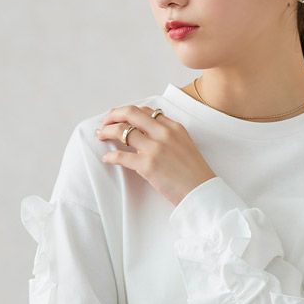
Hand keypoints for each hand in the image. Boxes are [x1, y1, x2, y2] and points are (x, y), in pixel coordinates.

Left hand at [96, 104, 216, 206]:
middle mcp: (164, 133)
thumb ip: (168, 137)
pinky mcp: (148, 165)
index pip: (146, 111)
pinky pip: (121, 156)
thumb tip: (146, 135)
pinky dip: (110, 156)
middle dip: (113, 115)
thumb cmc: (194, 174)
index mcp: (174, 127)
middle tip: (105, 122)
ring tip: (101, 136)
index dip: (128, 112)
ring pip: (122, 131)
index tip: (120, 118)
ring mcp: (155, 148)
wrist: (202, 192)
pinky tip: (107, 158)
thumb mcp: (185, 146)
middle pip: (130, 113)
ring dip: (107, 132)